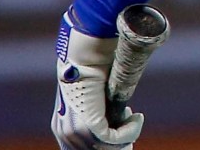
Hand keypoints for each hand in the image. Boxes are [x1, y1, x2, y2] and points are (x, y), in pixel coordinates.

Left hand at [52, 20, 141, 149]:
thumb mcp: (94, 94)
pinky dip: (131, 130)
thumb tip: (117, 114)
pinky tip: (136, 117)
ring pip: (109, 147)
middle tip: (133, 127)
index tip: (124, 131)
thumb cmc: (91, 69)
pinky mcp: (91, 128)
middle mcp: (65, 133)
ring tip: (134, 118)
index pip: (83, 147)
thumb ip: (100, 108)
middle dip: (119, 143)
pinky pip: (117, 139)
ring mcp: (76, 133)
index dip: (106, 143)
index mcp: (62, 125)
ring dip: (127, 133)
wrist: (86, 58)